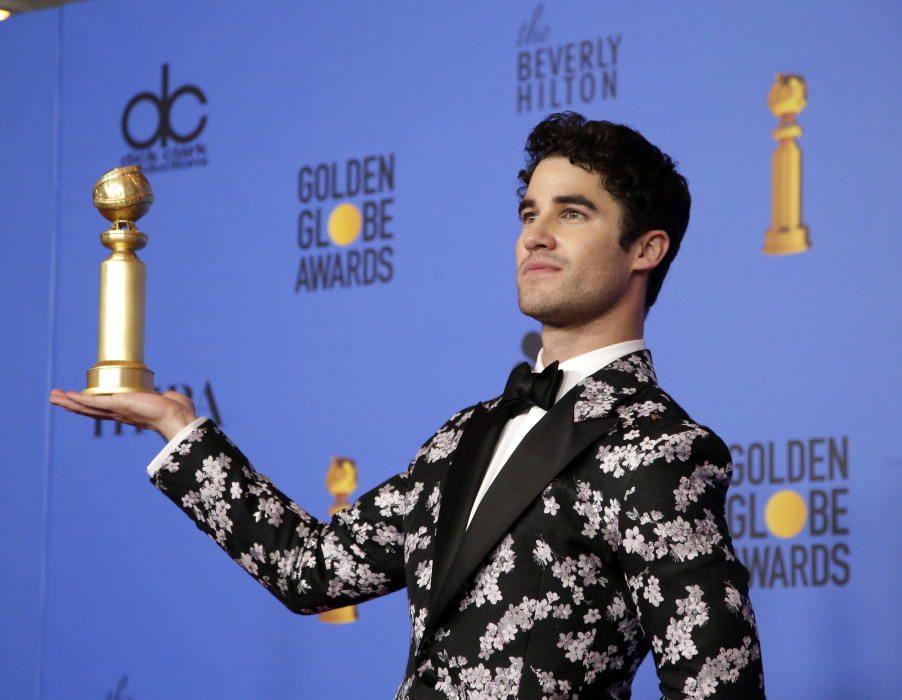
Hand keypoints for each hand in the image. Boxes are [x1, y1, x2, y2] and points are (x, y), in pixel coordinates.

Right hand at [49, 388, 197, 440]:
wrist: (178, 417)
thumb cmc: (177, 411)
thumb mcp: (167, 401)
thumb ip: (166, 398)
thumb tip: (171, 397)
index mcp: (128, 412)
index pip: (103, 409)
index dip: (88, 406)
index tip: (76, 401)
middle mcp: (120, 413)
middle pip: (90, 410)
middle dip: (71, 404)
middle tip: (55, 399)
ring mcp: (118, 410)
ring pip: (88, 407)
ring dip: (69, 402)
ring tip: (53, 397)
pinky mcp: (119, 404)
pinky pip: (95, 402)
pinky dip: (81, 399)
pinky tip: (68, 396)